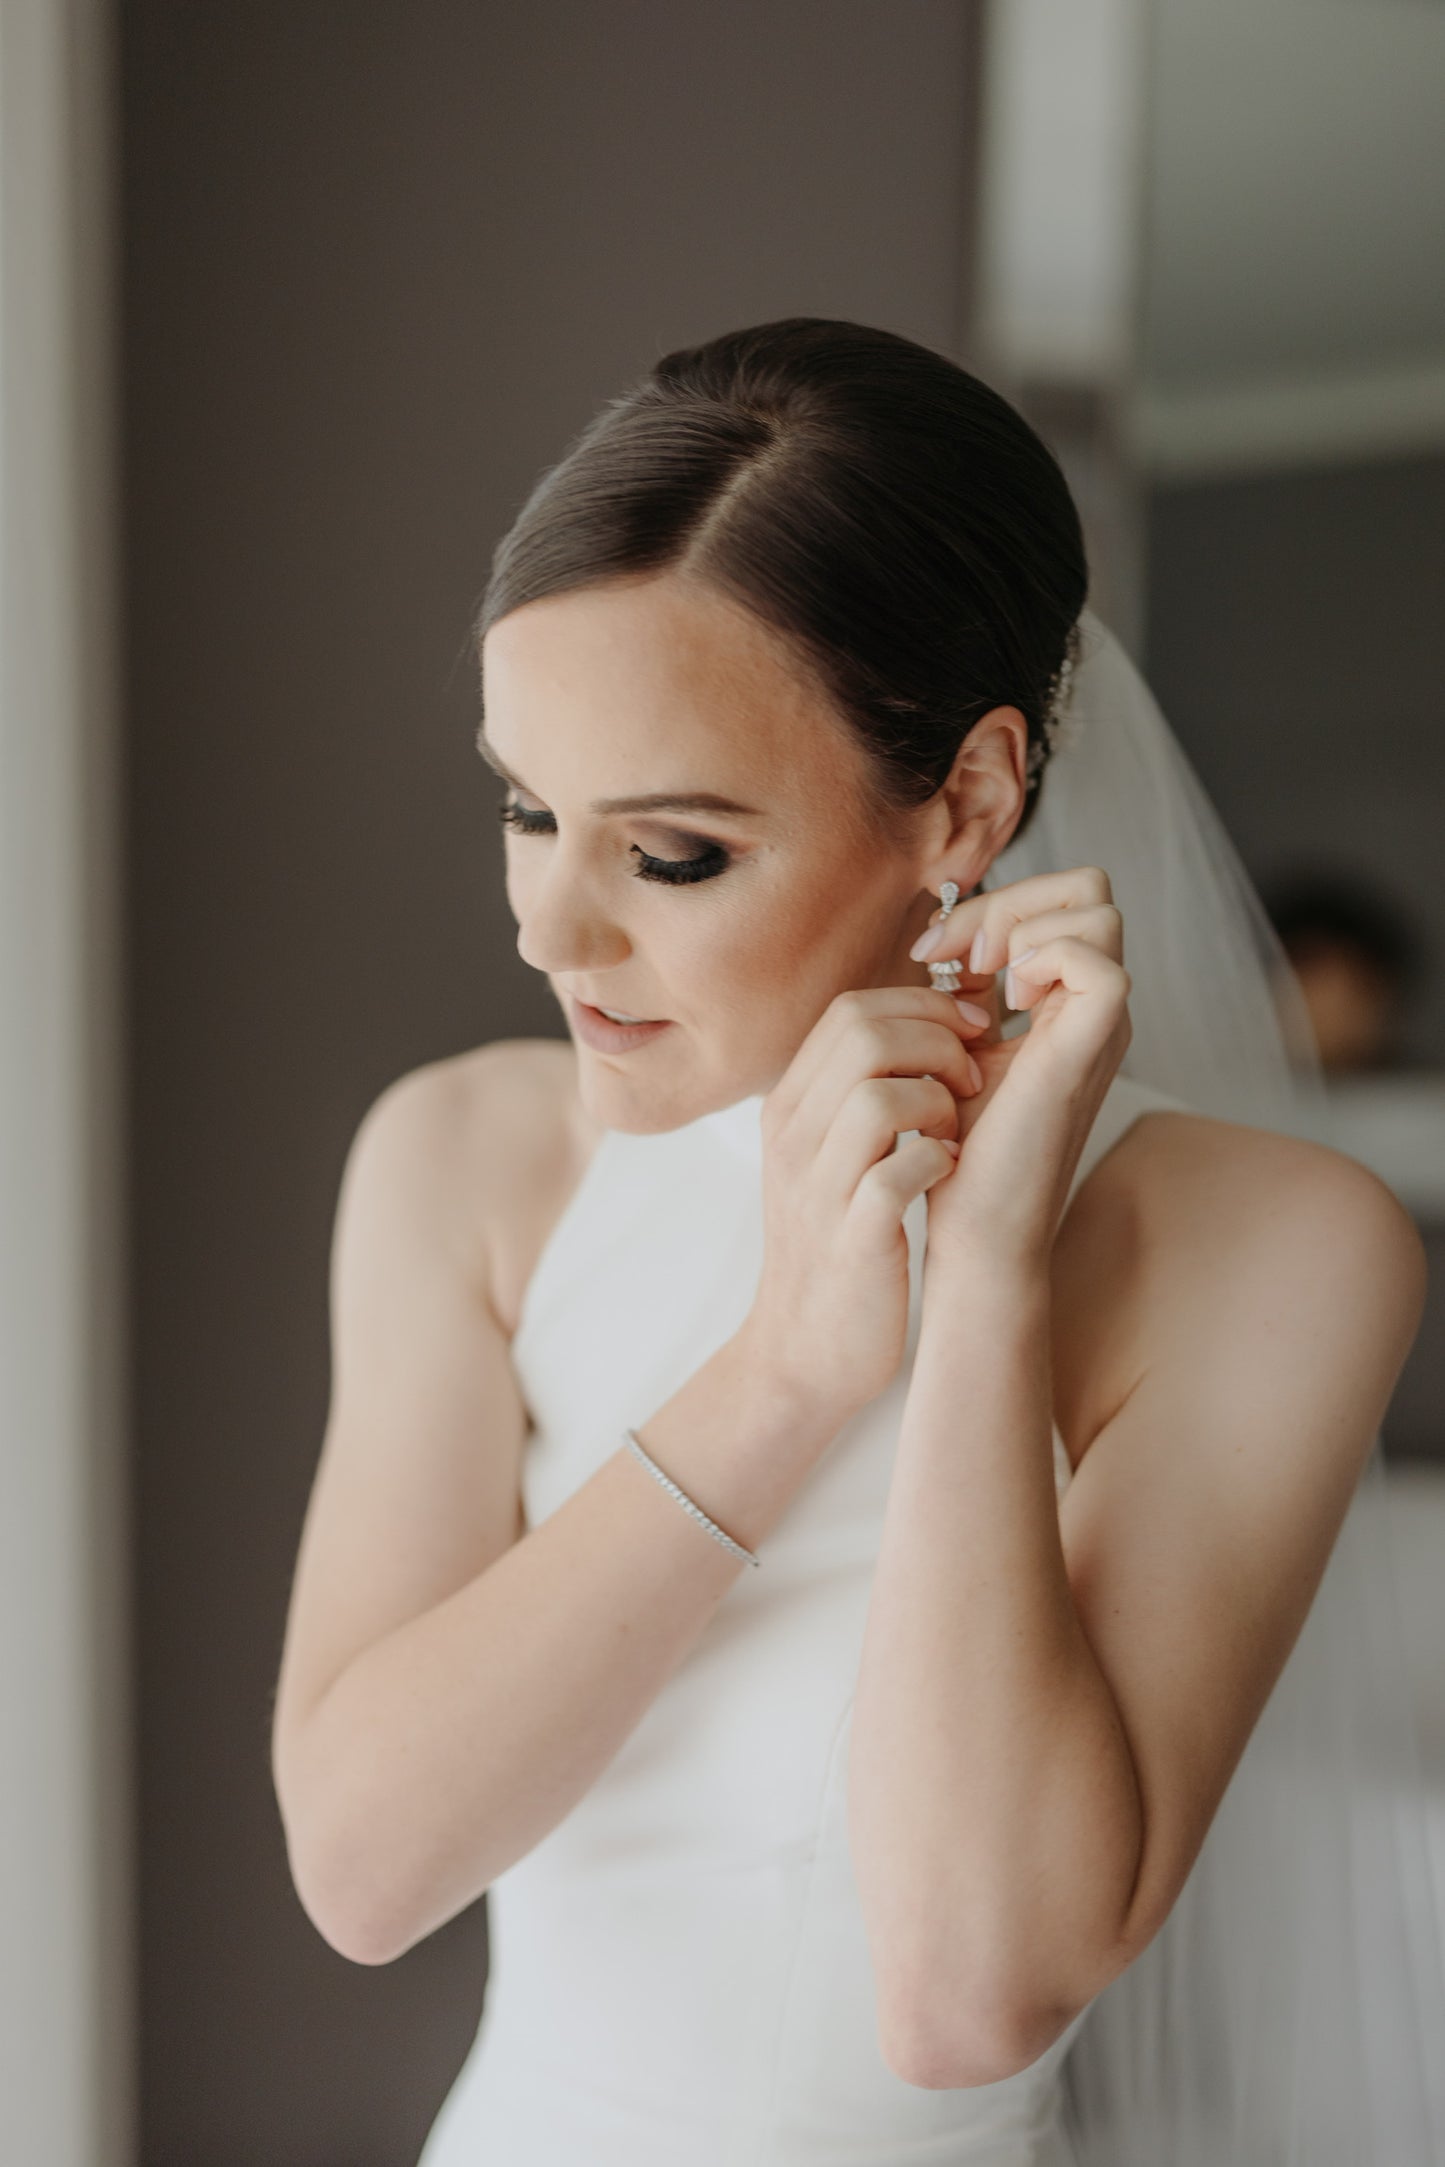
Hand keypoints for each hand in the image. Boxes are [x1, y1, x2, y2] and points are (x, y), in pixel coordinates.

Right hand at [744, 985, 991, 1423]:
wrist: (805, 1351)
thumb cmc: (838, 1243)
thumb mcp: (830, 1154)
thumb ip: (862, 1090)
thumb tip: (926, 1027)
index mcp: (789, 1108)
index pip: (850, 1011)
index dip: (922, 1005)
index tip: (968, 1032)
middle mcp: (793, 1138)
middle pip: (863, 1035)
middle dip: (939, 1041)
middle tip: (972, 1080)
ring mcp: (818, 1189)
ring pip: (877, 1096)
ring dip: (940, 1102)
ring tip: (956, 1131)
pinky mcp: (851, 1240)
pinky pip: (896, 1174)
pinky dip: (938, 1162)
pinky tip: (949, 1173)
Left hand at [910, 866, 1132, 1271]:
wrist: (974, 1225)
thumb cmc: (959, 1149)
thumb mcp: (953, 1046)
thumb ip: (961, 989)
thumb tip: (946, 936)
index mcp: (1064, 1004)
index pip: (1057, 900)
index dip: (992, 905)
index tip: (930, 951)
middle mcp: (1092, 1008)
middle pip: (1089, 889)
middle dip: (1013, 900)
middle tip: (963, 958)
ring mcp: (1099, 1026)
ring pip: (1100, 909)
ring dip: (1027, 925)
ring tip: (986, 979)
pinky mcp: (1090, 1048)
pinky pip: (1100, 962)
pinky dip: (1045, 960)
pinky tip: (1005, 1005)